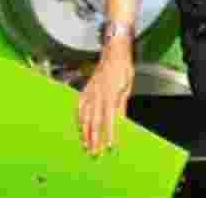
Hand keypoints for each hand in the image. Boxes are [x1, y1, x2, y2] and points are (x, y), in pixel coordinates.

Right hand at [77, 40, 133, 154]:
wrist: (113, 52)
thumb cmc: (122, 69)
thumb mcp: (127, 87)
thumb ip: (122, 105)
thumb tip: (120, 122)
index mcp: (111, 94)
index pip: (110, 119)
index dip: (110, 134)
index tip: (110, 146)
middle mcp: (98, 94)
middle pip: (95, 121)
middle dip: (95, 138)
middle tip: (95, 152)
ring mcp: (90, 92)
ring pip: (85, 116)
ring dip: (85, 132)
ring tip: (85, 144)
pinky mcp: (85, 89)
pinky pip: (79, 106)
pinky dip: (78, 118)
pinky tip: (79, 126)